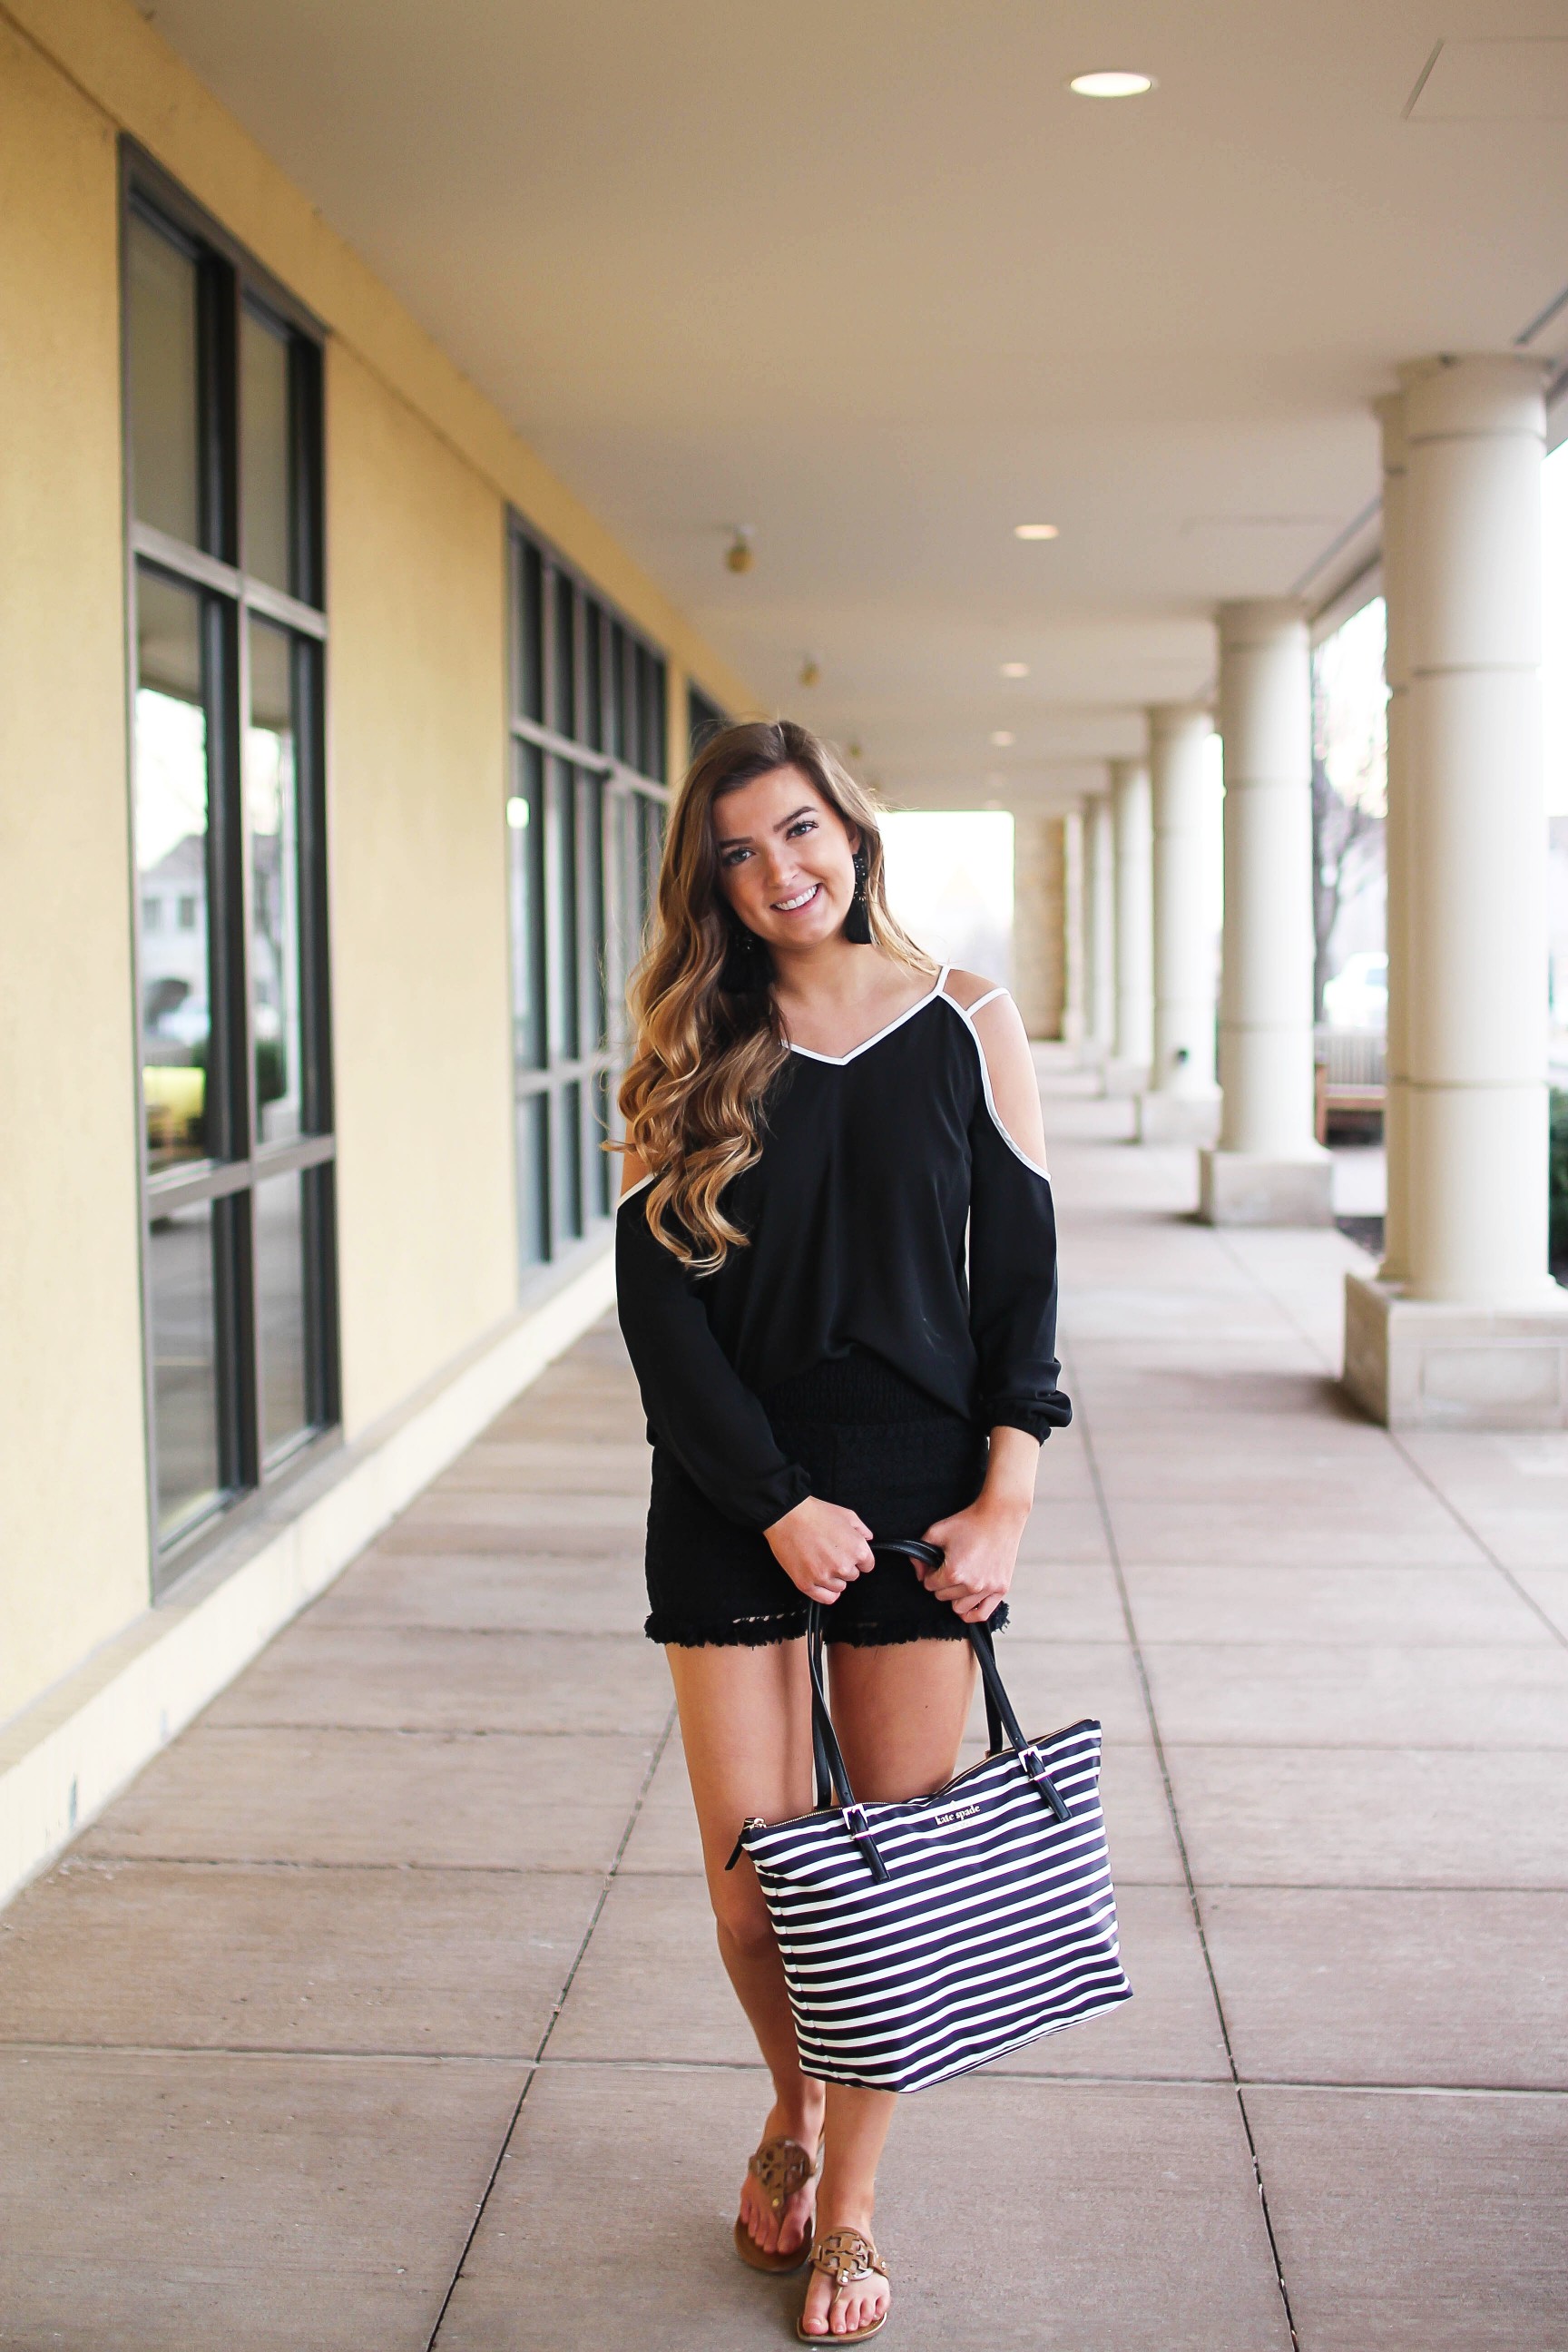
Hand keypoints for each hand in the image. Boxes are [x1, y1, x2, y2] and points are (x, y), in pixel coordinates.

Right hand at [764, 1496, 874, 1604]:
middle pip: (852, 1576)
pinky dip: (827, 1593)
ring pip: (839, 1587)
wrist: (786, 1516)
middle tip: (830, 1553)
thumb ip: (861, 1529)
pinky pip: (825, 1598)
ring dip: (833, 1578)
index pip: (868, 1565)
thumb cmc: (815, 1513)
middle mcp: (843, 1566)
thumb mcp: (846, 1515)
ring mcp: (824, 1577)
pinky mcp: (807, 1584)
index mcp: (857, 1549)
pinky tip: (823, 1582)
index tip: (849, 1554)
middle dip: (844, 1566)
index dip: (859, 1559)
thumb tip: (867, 1539)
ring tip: (821, 1562)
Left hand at [916, 1495, 1030, 1623]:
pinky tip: (966, 1603)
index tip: (938, 1564)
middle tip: (950, 1568)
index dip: (930, 1573)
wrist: (999, 1517)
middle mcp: (971, 1585)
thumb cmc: (968, 1522)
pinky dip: (971, 1614)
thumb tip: (918, 1574)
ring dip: (955, 1596)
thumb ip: (918, 1554)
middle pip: (943, 1597)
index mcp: (953, 1572)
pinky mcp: (1001, 1589)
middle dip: (942, 1584)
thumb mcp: (936, 1532)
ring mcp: (988, 1589)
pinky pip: (981, 1615)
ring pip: (959, 1608)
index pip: (929, 1585)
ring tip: (960, 1580)